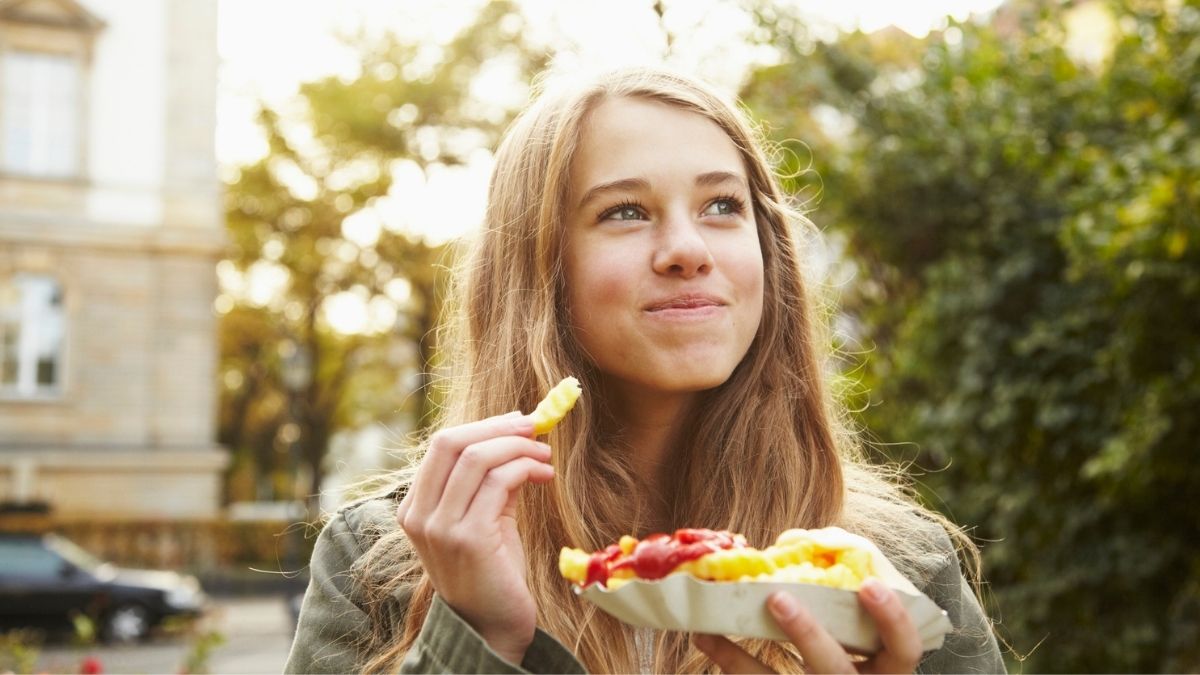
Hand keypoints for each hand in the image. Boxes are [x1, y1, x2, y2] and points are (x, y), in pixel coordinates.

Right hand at [395, 412, 554, 664]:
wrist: (492, 627)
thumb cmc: (491, 571)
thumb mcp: (485, 518)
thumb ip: (491, 481)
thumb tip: (517, 434)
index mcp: (415, 507)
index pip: (442, 445)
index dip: (484, 426)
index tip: (518, 421)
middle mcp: (419, 515)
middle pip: (452, 442)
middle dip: (499, 428)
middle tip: (535, 426)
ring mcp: (440, 528)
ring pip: (477, 458)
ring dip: (518, 447)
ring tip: (545, 455)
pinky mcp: (468, 539)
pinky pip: (498, 483)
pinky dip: (525, 469)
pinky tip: (544, 475)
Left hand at [693, 579, 923, 673]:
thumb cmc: (856, 661)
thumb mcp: (864, 643)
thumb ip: (846, 608)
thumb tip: (801, 546)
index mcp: (886, 674)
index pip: (905, 652)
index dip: (893, 622)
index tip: (869, 585)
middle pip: (836, 672)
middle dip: (808, 635)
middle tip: (778, 598)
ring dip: (745, 660)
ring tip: (713, 628)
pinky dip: (729, 661)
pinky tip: (703, 638)